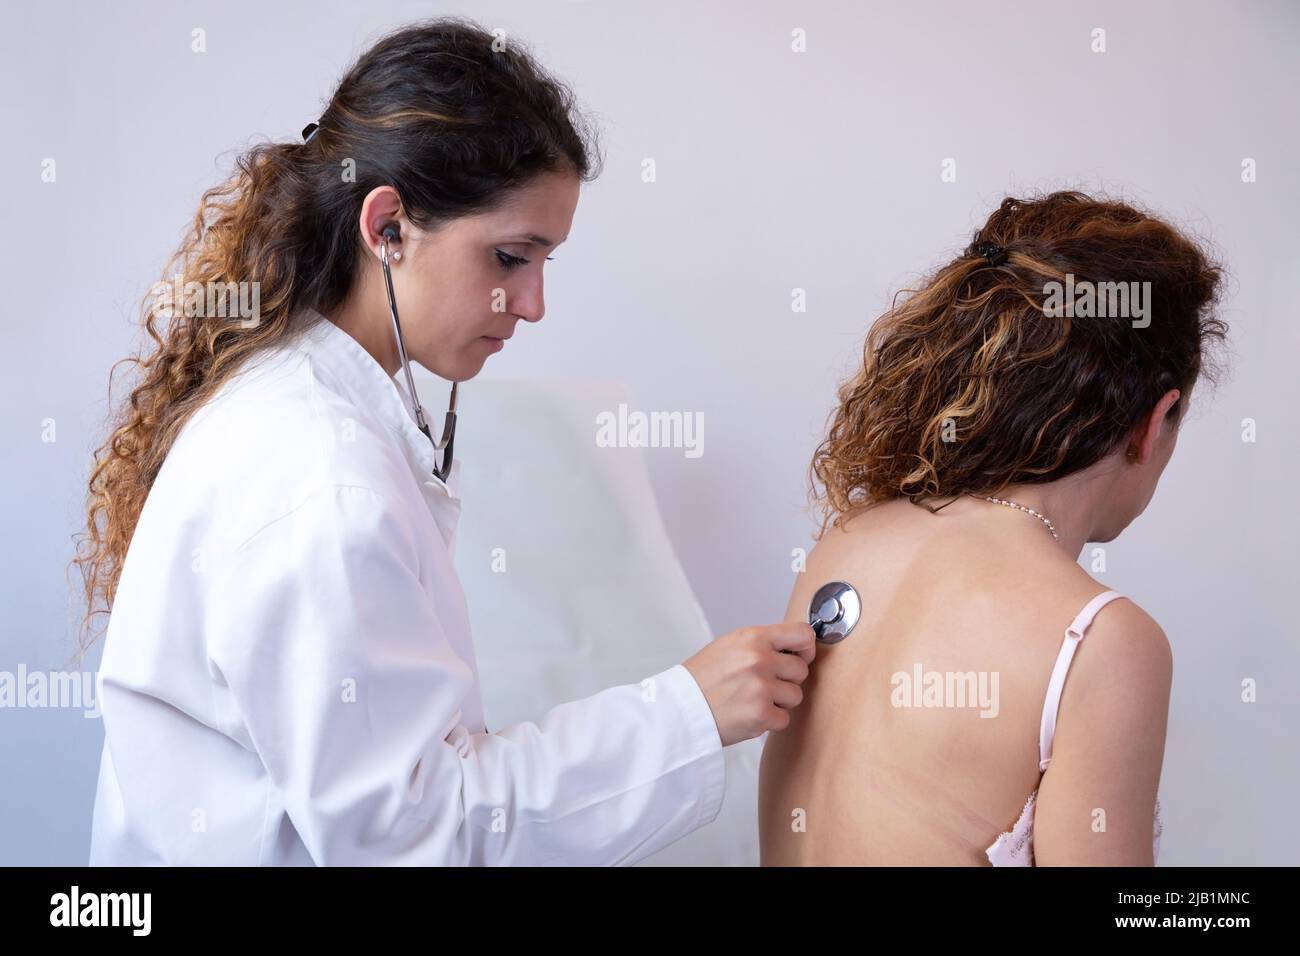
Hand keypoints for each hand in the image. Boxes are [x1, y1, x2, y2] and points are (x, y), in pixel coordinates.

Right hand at [682, 623, 815, 745]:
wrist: (679, 708)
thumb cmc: (703, 677)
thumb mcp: (730, 645)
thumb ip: (763, 643)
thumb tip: (796, 648)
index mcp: (753, 637)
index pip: (802, 634)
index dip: (806, 648)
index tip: (800, 657)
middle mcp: (759, 659)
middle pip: (801, 670)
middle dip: (787, 680)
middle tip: (763, 685)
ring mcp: (761, 687)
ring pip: (795, 696)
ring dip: (778, 702)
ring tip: (752, 699)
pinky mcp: (761, 714)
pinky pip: (784, 719)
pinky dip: (769, 721)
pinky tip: (748, 714)